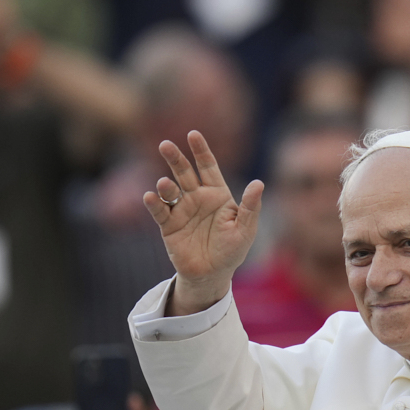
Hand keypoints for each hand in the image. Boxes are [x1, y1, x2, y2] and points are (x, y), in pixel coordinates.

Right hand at [148, 131, 264, 312]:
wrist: (212, 275)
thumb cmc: (232, 250)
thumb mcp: (246, 229)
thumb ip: (251, 207)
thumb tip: (259, 183)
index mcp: (217, 194)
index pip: (208, 167)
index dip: (201, 151)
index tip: (193, 134)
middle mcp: (197, 198)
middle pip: (184, 172)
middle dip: (175, 158)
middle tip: (165, 144)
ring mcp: (181, 210)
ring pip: (170, 190)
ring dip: (166, 185)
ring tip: (165, 184)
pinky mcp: (168, 226)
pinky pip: (160, 211)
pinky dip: (154, 203)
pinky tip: (151, 196)